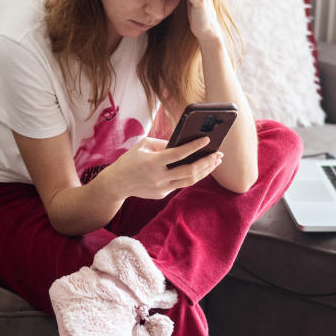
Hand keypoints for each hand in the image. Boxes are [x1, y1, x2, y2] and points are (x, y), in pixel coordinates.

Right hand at [98, 135, 223, 200]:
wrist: (116, 184)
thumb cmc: (130, 160)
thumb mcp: (143, 146)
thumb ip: (163, 143)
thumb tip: (184, 143)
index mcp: (152, 162)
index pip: (179, 154)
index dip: (195, 147)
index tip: (207, 140)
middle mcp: (158, 177)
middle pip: (190, 171)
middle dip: (207, 162)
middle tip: (218, 154)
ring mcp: (161, 188)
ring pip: (189, 181)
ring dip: (205, 171)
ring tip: (215, 162)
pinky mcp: (162, 194)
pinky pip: (180, 184)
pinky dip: (191, 175)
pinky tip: (200, 168)